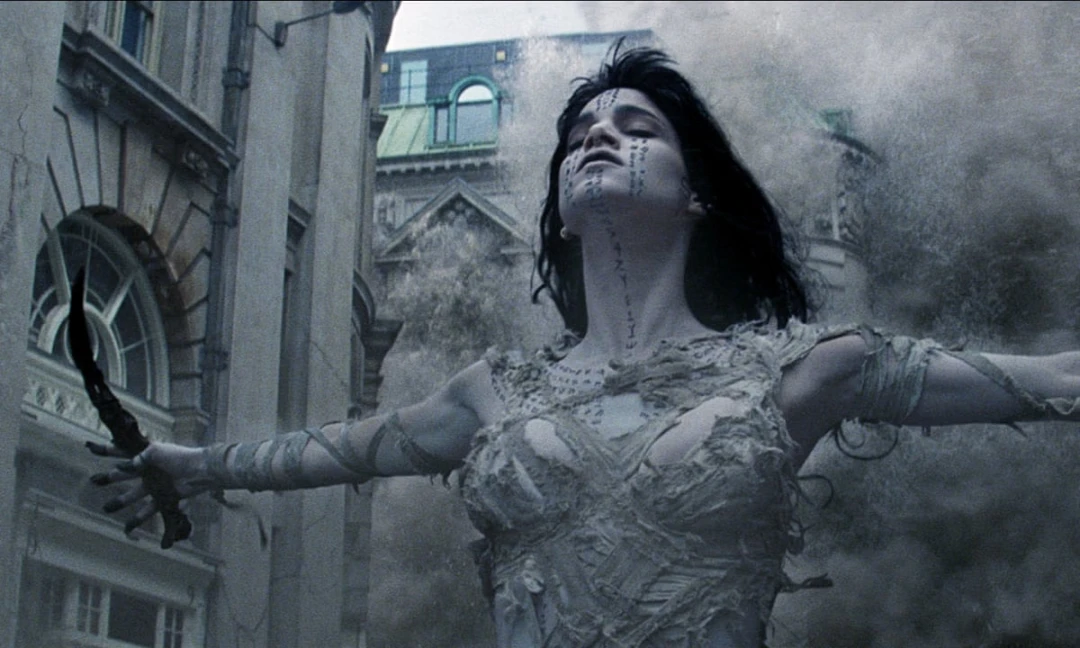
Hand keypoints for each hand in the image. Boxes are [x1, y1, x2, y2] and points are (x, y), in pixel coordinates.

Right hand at [88, 441, 213, 545]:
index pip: (122, 452)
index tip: (91, 448)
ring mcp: (156, 486)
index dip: (107, 450)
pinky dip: (144, 521)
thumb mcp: (155, 452)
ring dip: (121, 502)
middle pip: (124, 476)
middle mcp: (149, 471)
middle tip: (93, 481)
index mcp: (146, 457)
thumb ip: (138, 459)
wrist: (200, 470)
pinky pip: (153, 512)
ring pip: (134, 496)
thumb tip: (123, 467)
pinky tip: (134, 530)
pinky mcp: (166, 499)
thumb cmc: (179, 457)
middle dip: (110, 478)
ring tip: (107, 509)